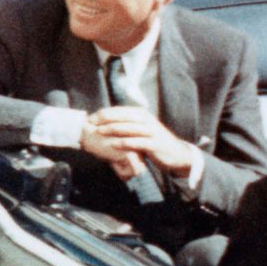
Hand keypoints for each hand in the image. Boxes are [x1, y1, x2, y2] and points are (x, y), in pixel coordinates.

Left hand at [81, 107, 195, 176]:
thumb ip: (128, 124)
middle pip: (123, 116)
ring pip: (129, 127)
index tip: (90, 118)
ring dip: (113, 129)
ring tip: (99, 132)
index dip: (104, 113)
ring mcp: (152, 132)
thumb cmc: (154, 143)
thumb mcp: (142, 130)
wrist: (176, 154)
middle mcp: (147, 120)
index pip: (120, 110)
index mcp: (142, 114)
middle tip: (91, 123)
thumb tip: (107, 122)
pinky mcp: (155, 145)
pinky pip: (137, 142)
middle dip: (105, 119)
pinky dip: (125, 143)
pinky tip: (113, 144)